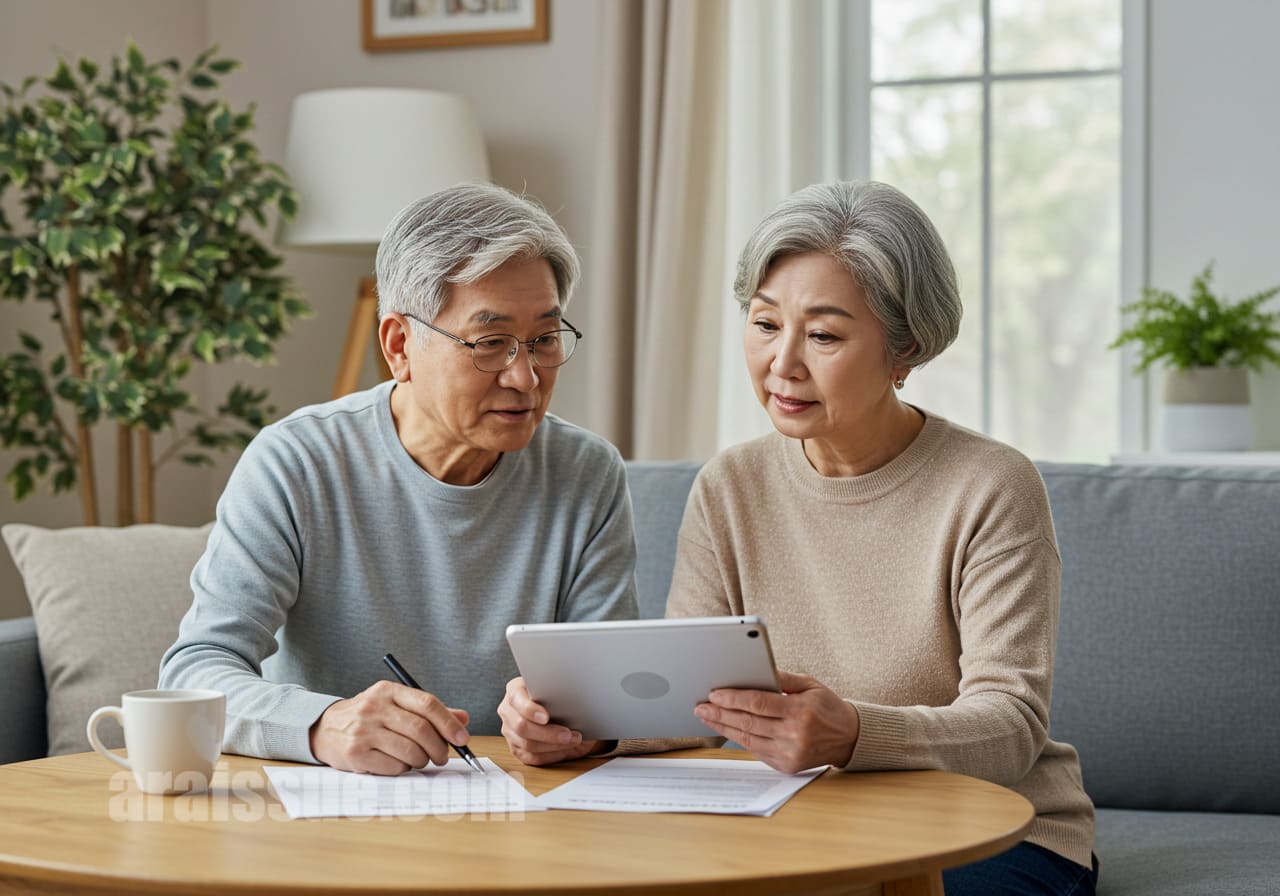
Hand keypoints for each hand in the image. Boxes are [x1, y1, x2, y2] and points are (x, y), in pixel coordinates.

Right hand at [309, 680, 471, 774]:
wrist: (324, 728)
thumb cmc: (369, 718)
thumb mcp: (395, 705)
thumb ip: (429, 711)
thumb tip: (463, 719)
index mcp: (388, 691)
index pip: (427, 704)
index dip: (449, 723)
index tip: (462, 738)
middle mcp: (374, 707)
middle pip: (421, 730)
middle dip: (439, 748)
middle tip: (442, 757)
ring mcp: (363, 730)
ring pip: (410, 751)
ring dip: (421, 760)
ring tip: (418, 760)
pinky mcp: (355, 753)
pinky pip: (393, 767)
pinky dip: (403, 769)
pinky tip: (397, 763)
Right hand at [498, 677, 604, 765]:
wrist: (566, 711)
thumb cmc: (561, 699)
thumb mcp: (562, 691)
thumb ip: (560, 694)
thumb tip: (572, 703)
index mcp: (515, 690)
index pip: (516, 699)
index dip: (530, 710)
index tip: (546, 717)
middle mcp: (508, 710)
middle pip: (521, 726)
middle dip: (548, 733)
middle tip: (568, 734)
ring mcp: (510, 731)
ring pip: (527, 744)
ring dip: (553, 745)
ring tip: (572, 740)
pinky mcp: (517, 749)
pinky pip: (532, 757)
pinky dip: (551, 755)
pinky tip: (564, 749)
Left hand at [693, 670, 859, 773]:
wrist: (848, 738)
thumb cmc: (828, 707)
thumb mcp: (810, 685)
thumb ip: (782, 678)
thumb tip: (754, 670)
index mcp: (801, 711)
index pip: (759, 703)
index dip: (733, 699)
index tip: (714, 694)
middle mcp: (795, 735)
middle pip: (749, 723)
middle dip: (721, 714)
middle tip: (701, 706)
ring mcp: (790, 753)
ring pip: (748, 739)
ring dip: (724, 727)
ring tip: (707, 717)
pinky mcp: (787, 765)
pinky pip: (756, 751)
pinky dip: (739, 739)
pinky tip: (726, 729)